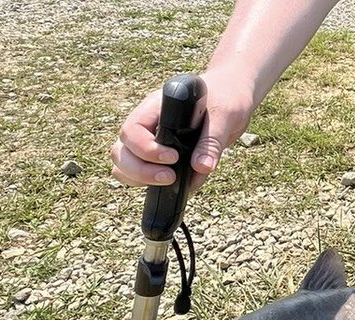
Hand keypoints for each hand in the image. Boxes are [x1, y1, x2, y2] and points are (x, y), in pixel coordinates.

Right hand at [109, 70, 253, 191]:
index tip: (173, 157)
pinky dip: (158, 187)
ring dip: (141, 180)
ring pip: (125, 166)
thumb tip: (201, 168)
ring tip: (173, 181)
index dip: (146, 149)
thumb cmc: (226, 97)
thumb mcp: (224, 115)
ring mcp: (151, 143)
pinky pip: (146, 177)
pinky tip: (185, 183)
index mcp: (156, 108)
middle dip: (140, 170)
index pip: (132, 131)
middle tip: (170, 177)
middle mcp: (148, 126)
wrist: (233, 97)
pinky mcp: (162, 159)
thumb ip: (212, 141)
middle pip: (121, 152)